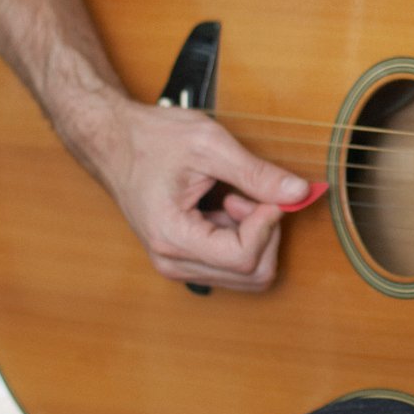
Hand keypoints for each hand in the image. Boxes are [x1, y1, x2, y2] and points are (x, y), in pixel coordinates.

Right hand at [64, 96, 319, 291]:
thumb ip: (256, 173)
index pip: (244, 258)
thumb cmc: (153, 139)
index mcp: (173, 237)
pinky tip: (228, 205)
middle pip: (252, 274)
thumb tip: (299, 193)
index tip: (267, 194)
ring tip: (236, 197)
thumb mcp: (209, 145)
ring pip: (247, 274)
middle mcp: (174, 262)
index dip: (268, 225)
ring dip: (257, 236)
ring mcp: (178, 265)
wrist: (115, 143)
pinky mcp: (185, 259)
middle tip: (253, 195)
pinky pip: (234, 264)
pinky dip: (245, 237)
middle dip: (267, 233)